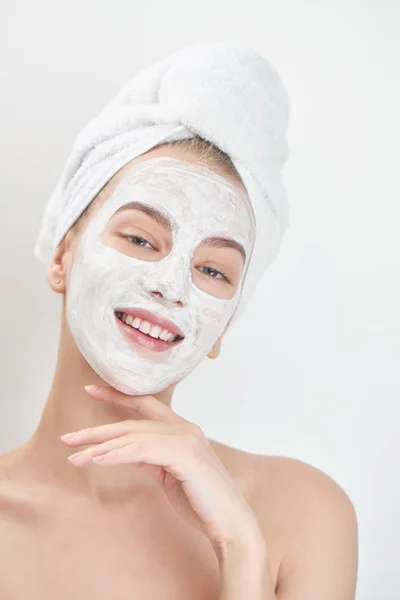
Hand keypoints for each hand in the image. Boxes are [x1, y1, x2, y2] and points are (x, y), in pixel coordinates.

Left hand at [60, 385, 265, 555]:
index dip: (118, 397)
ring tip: (75, 457)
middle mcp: (184, 428)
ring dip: (100, 447)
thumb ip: (152, 458)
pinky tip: (98, 460)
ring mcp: (185, 439)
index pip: (146, 405)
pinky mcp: (184, 455)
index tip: (91, 389)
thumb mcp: (170, 474)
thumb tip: (125, 451)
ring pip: (133, 437)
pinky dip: (117, 455)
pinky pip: (142, 451)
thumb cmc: (202, 501)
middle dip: (98, 431)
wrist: (230, 522)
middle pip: (132, 423)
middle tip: (69, 437)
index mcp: (182, 429)